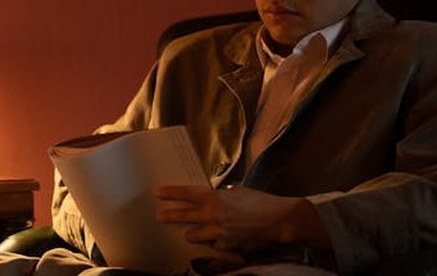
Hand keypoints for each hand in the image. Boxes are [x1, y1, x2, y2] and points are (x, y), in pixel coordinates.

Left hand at [154, 185, 327, 254]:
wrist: (281, 220)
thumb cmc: (262, 202)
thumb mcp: (239, 192)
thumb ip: (224, 195)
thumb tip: (217, 196)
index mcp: (214, 197)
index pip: (186, 193)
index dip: (170, 193)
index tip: (157, 192)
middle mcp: (212, 215)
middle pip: (183, 216)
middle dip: (169, 216)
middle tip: (159, 216)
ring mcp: (218, 232)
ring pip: (195, 235)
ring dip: (193, 234)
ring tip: (189, 233)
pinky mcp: (227, 246)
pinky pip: (215, 246)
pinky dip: (216, 244)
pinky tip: (220, 241)